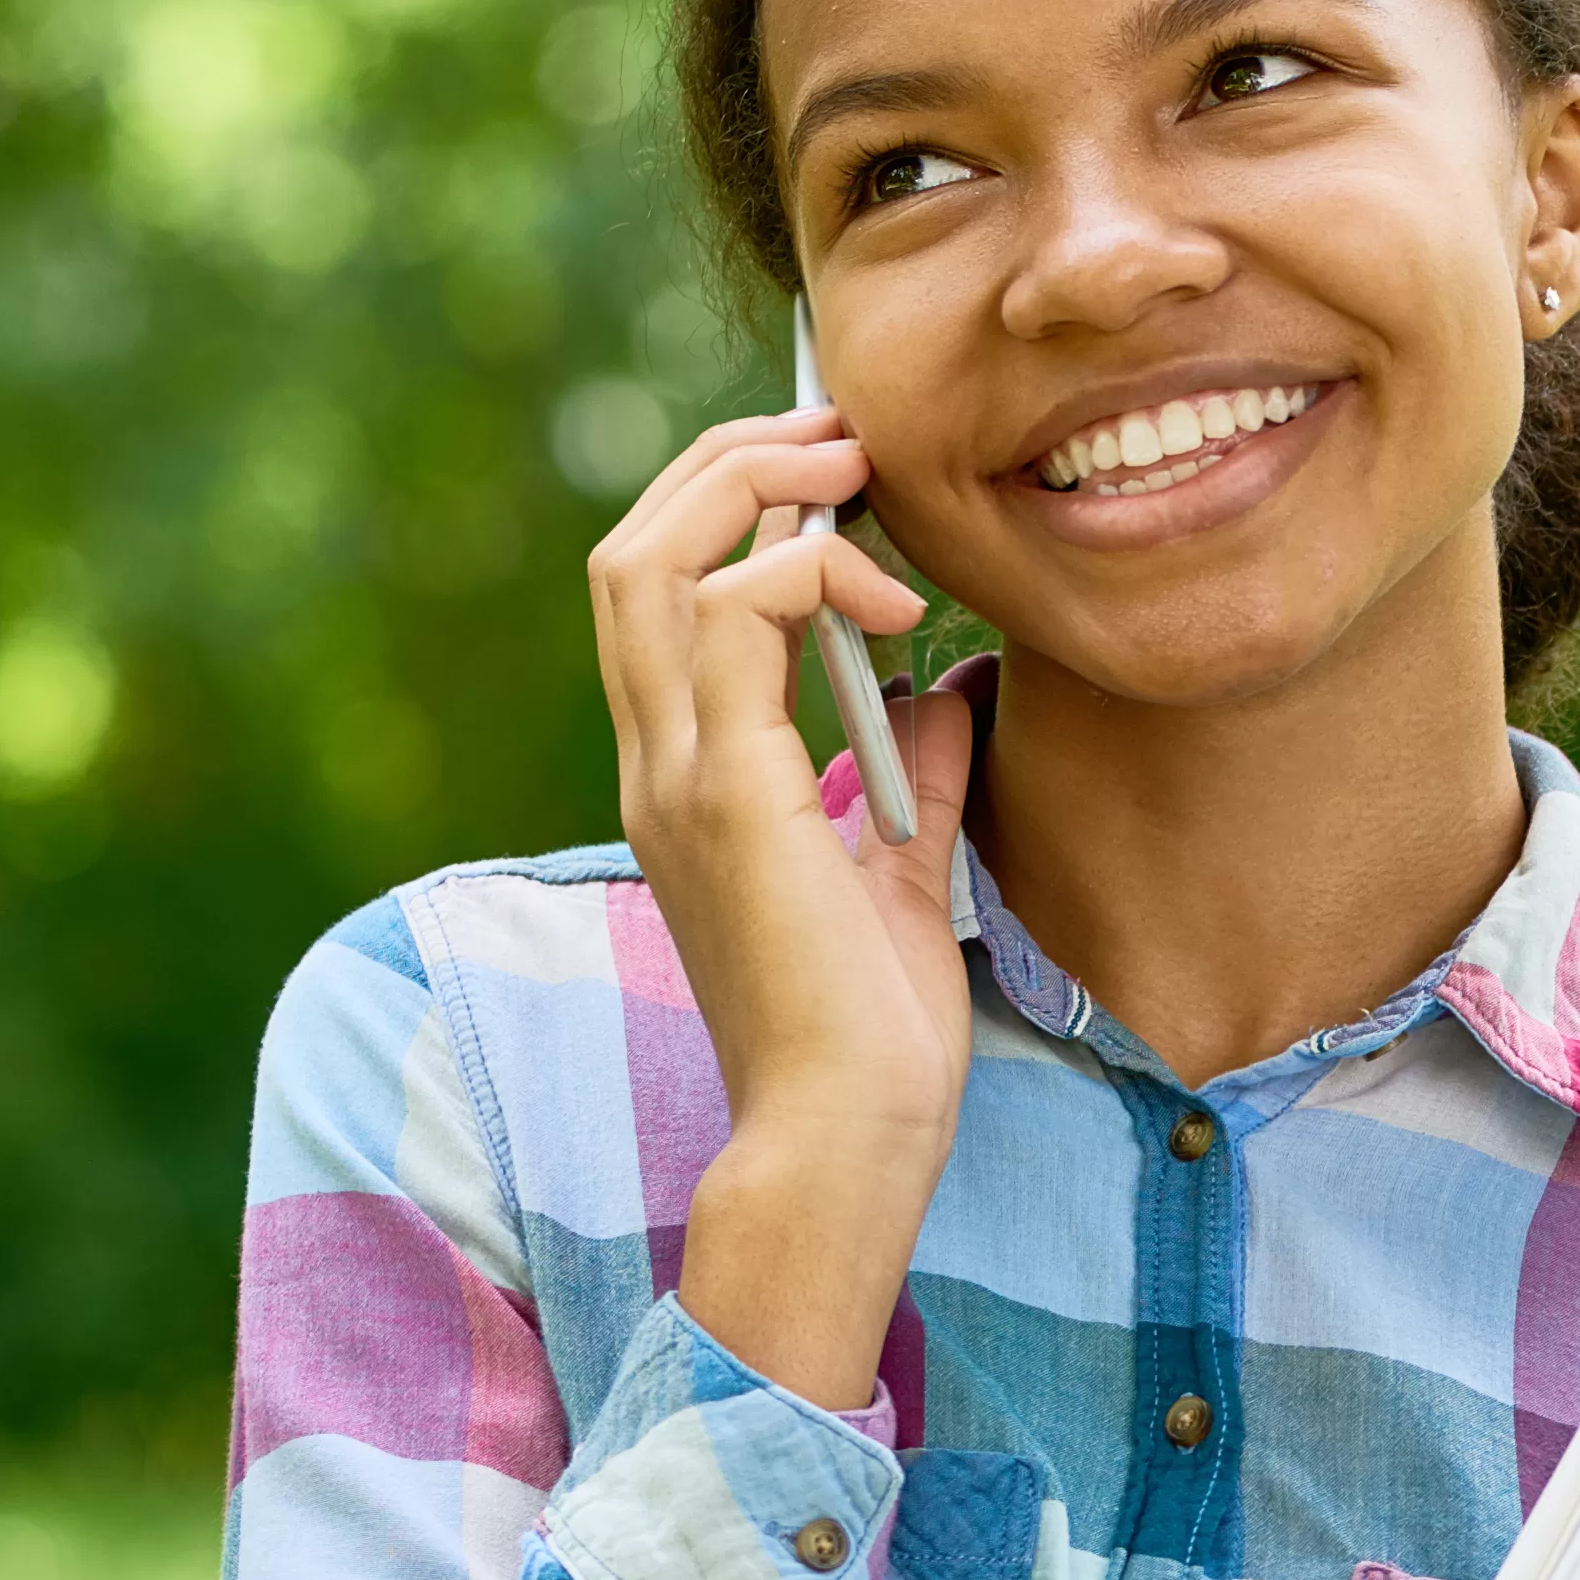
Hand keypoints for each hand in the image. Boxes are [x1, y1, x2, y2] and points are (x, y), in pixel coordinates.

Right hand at [587, 405, 981, 1403]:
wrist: (848, 1139)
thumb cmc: (872, 1036)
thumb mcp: (901, 873)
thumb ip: (913, 774)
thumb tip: (947, 688)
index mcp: (684, 780)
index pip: (657, 592)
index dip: (730, 505)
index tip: (841, 480)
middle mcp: (655, 765)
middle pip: (633, 547)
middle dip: (731, 465)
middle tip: (843, 440)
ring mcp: (676, 777)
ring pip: (652, 559)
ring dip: (757, 491)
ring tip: (858, 482)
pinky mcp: (727, 794)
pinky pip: (734, 617)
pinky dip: (810, 572)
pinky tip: (895, 610)